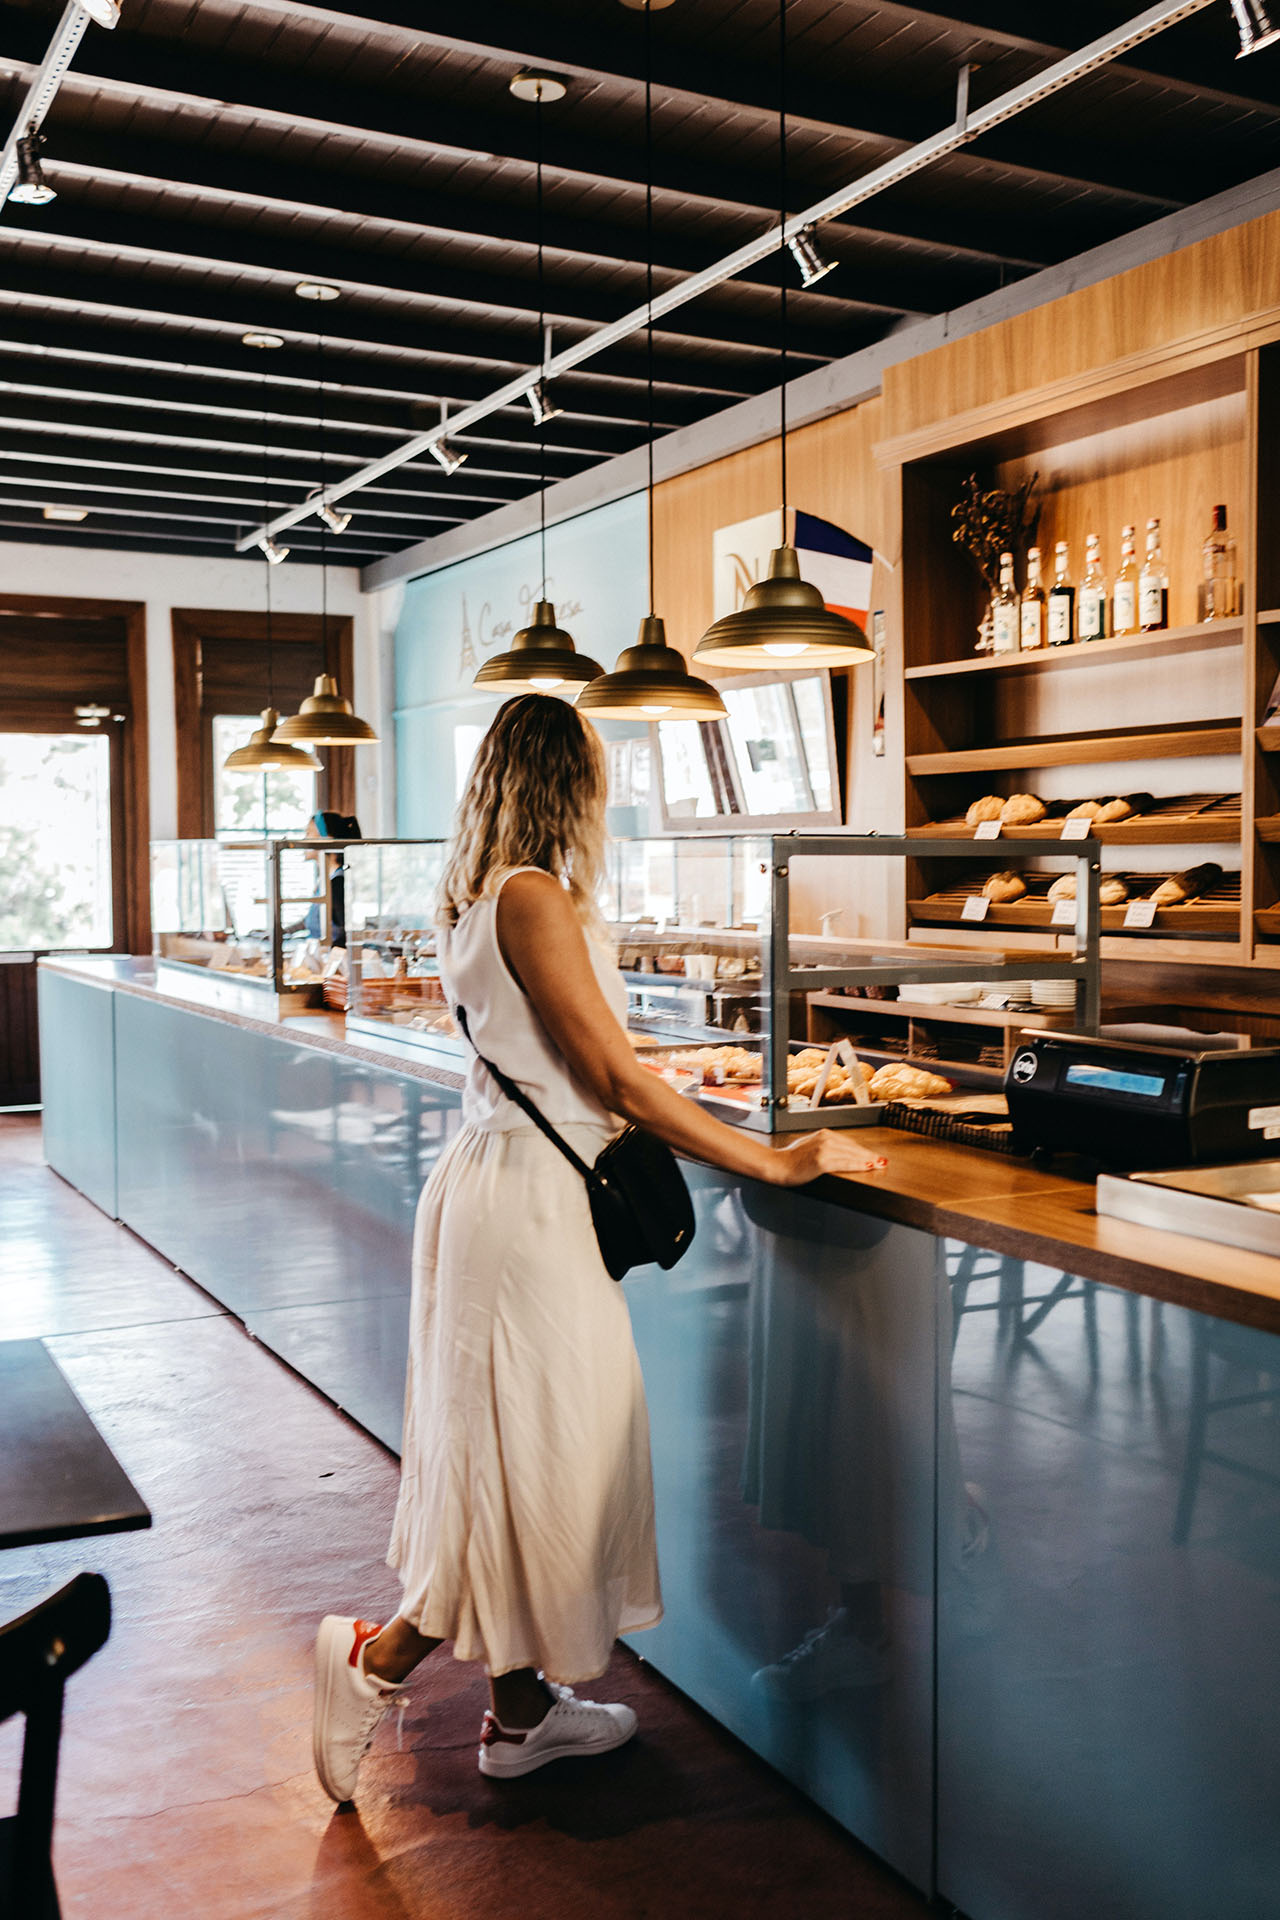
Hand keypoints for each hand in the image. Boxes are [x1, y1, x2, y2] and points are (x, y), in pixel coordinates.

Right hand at [769, 1130, 887, 1186]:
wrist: (778, 1165)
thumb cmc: (791, 1159)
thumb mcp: (810, 1146)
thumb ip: (826, 1147)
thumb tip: (842, 1154)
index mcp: (824, 1134)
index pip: (849, 1143)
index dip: (863, 1150)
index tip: (874, 1155)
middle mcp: (825, 1139)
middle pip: (853, 1148)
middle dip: (869, 1155)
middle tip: (882, 1161)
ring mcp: (824, 1149)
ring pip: (852, 1155)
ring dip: (867, 1160)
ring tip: (879, 1164)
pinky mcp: (822, 1161)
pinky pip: (844, 1163)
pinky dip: (857, 1165)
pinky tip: (866, 1166)